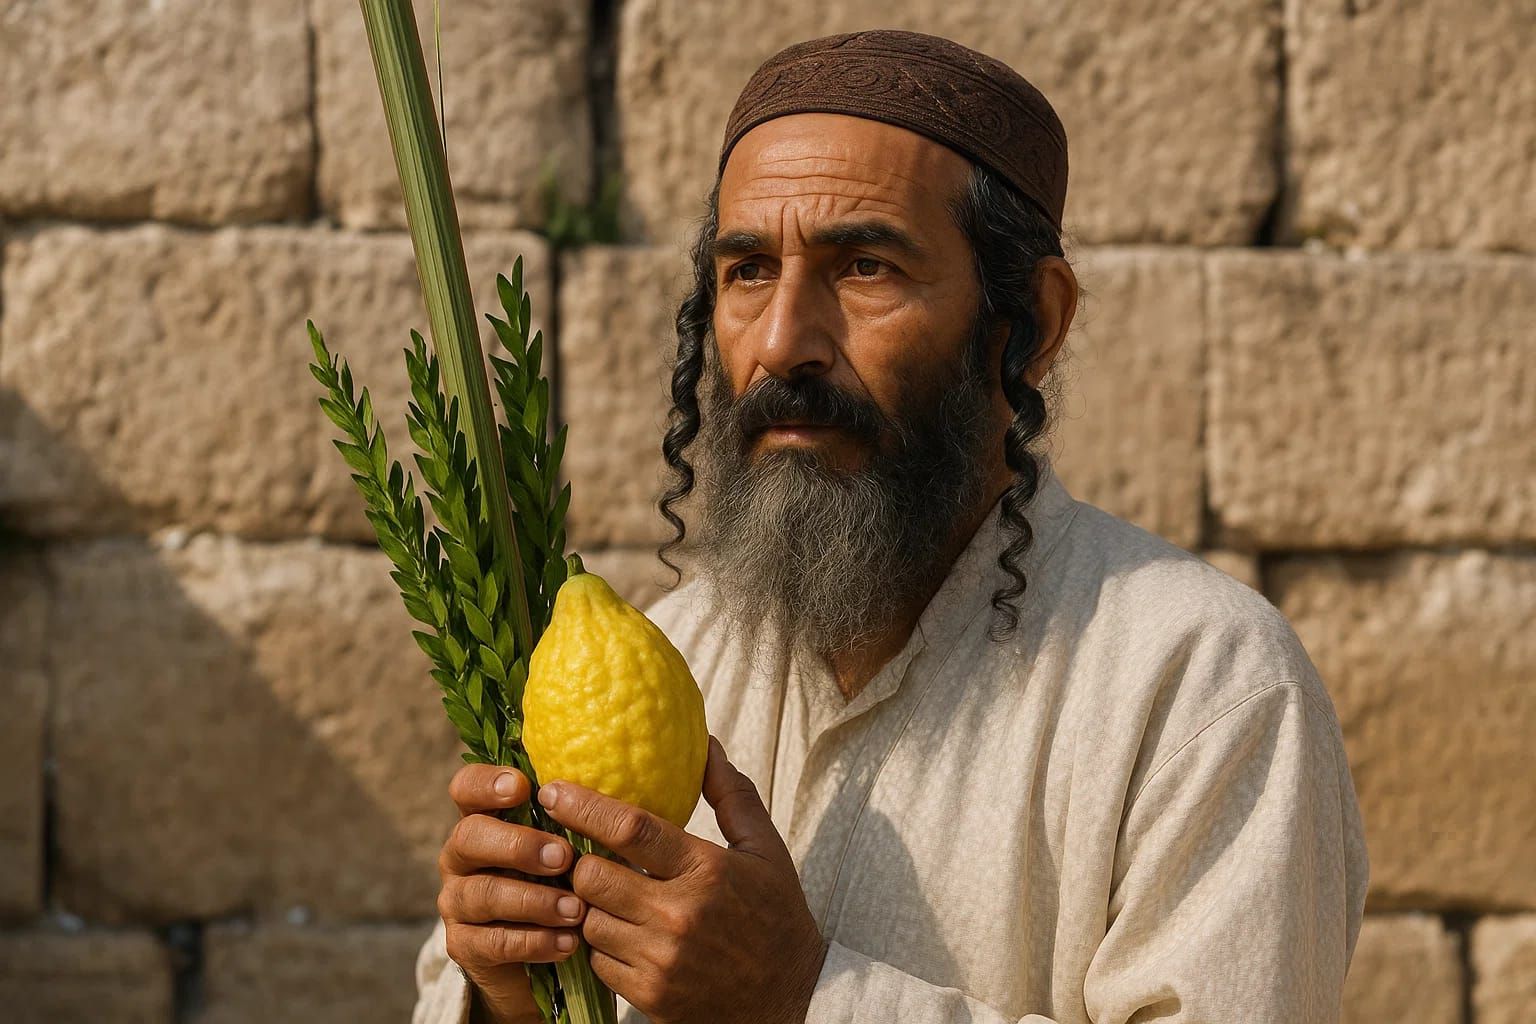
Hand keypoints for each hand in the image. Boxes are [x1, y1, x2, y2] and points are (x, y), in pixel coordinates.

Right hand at [436, 765, 587, 1023]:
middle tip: (563, 857)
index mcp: (483, 820)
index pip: (466, 789)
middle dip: (518, 845)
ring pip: (483, 893)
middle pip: (468, 837)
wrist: (537, 954)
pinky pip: (492, 942)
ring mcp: (456, 901)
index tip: (522, 787)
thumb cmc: (558, 881)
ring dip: (534, 900)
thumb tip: (601, 798)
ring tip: (576, 909)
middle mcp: (460, 857)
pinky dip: (534, 942)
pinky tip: (566, 942)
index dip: (486, 783)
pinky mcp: (463, 945)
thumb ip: (570, 821)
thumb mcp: (564, 847)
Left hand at [537, 735, 827, 1023]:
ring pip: (588, 920)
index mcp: (707, 870)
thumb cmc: (777, 917)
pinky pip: (597, 961)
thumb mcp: (765, 849)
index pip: (631, 830)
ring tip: (608, 895)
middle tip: (581, 853)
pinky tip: (623, 934)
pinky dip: (602, 946)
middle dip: (580, 861)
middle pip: (592, 876)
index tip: (553, 791)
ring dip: (590, 905)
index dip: (583, 807)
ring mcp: (661, 960)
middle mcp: (679, 915)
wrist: (791, 998)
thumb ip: (732, 795)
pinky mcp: (650, 995)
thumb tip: (706, 745)